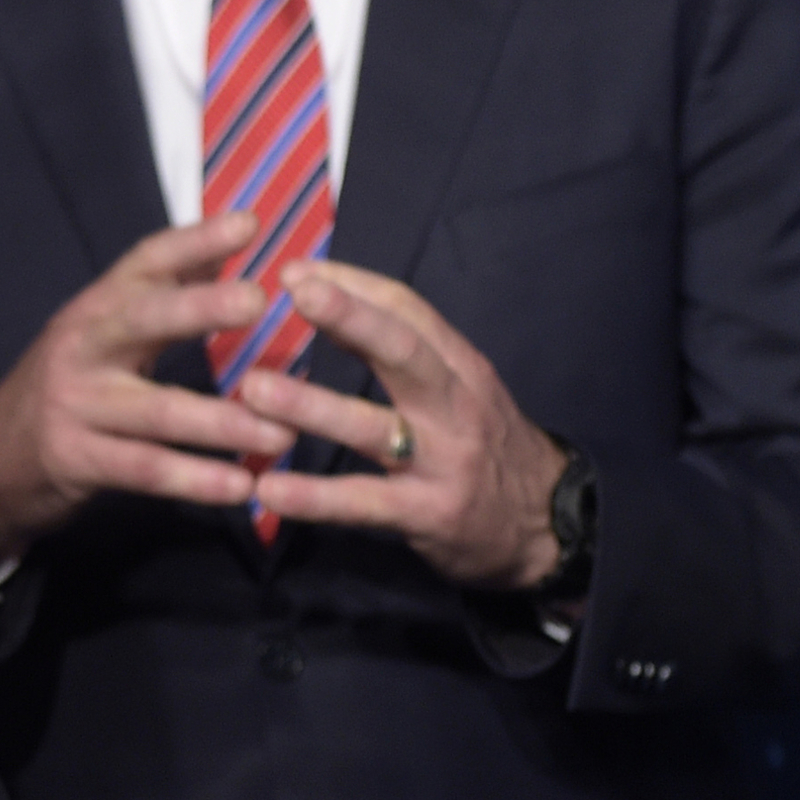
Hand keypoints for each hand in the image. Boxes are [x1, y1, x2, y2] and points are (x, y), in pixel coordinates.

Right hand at [0, 211, 301, 579]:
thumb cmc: (68, 386)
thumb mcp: (102, 332)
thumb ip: (161, 293)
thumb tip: (222, 243)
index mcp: (96, 309)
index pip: (145, 262)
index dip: (194, 241)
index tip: (247, 224)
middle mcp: (82, 347)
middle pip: (143, 321)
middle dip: (200, 308)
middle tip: (256, 301)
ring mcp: (77, 404)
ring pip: (158, 411)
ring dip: (224, 423)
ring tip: (284, 432)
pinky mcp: (75, 459)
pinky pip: (145, 470)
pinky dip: (195, 480)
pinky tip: (241, 487)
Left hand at [237, 261, 568, 589]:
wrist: (546, 528)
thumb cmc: (482, 444)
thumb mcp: (458, 389)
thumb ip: (399, 351)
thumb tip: (323, 296)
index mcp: (460, 367)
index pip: (409, 311)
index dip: (354, 286)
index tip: (296, 271)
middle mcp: (456, 406)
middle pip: (405, 352)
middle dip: (352, 318)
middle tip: (298, 293)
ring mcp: (443, 462)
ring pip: (374, 427)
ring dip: (312, 407)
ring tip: (253, 389)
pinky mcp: (428, 515)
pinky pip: (364, 503)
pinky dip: (315, 498)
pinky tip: (268, 490)